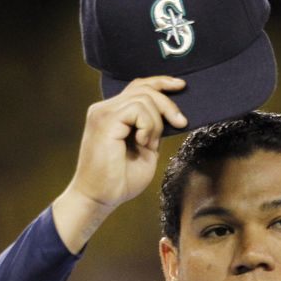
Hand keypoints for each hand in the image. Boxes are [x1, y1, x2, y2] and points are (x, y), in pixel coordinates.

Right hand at [52, 77, 186, 251]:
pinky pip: (137, 109)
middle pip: (143, 87)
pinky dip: (148, 125)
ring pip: (144, 97)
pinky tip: (142, 142)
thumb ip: (153, 131)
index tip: (181, 86)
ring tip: (149, 144)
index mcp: (112, 113)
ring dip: (156, 122)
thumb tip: (170, 116)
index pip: (138, 87)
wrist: (99, 198)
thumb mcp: (145, 151)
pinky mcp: (105, 121)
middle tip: (181, 122)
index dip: (160, 82)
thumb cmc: (119, 180)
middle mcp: (104, 109)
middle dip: (168, 103)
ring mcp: (103, 113)